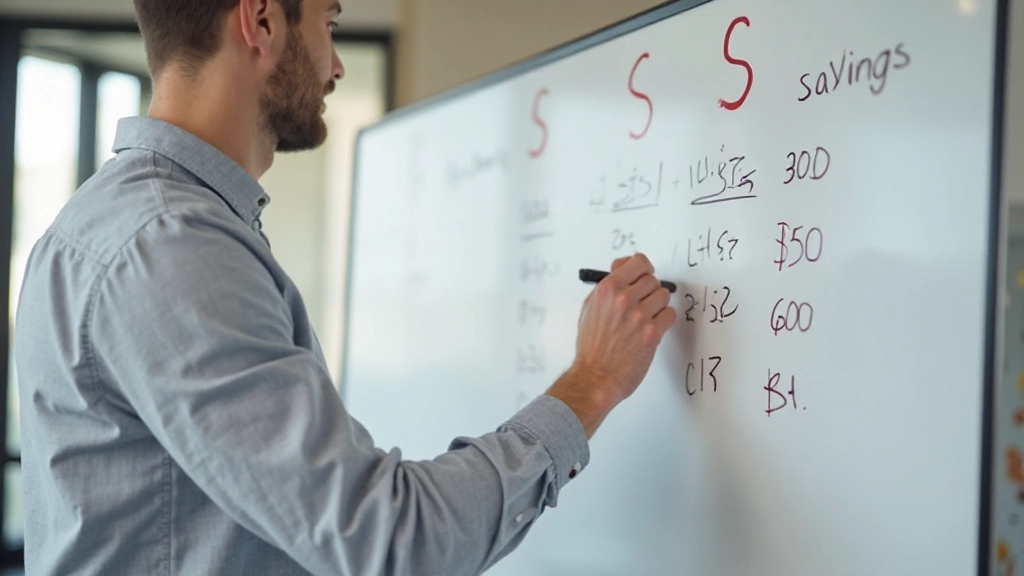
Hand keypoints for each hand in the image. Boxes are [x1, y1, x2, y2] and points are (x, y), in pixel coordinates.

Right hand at [546, 253, 676, 436]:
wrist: (595, 376)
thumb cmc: (592, 346)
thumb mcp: (590, 307)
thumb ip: (608, 286)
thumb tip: (622, 266)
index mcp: (607, 289)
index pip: (639, 262)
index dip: (643, 269)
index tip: (643, 275)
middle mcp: (624, 299)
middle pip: (653, 280)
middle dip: (648, 291)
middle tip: (641, 304)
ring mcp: (639, 316)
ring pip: (664, 296)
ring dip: (657, 306)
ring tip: (645, 318)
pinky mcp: (652, 333)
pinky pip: (670, 314)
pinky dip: (664, 320)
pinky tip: (652, 328)